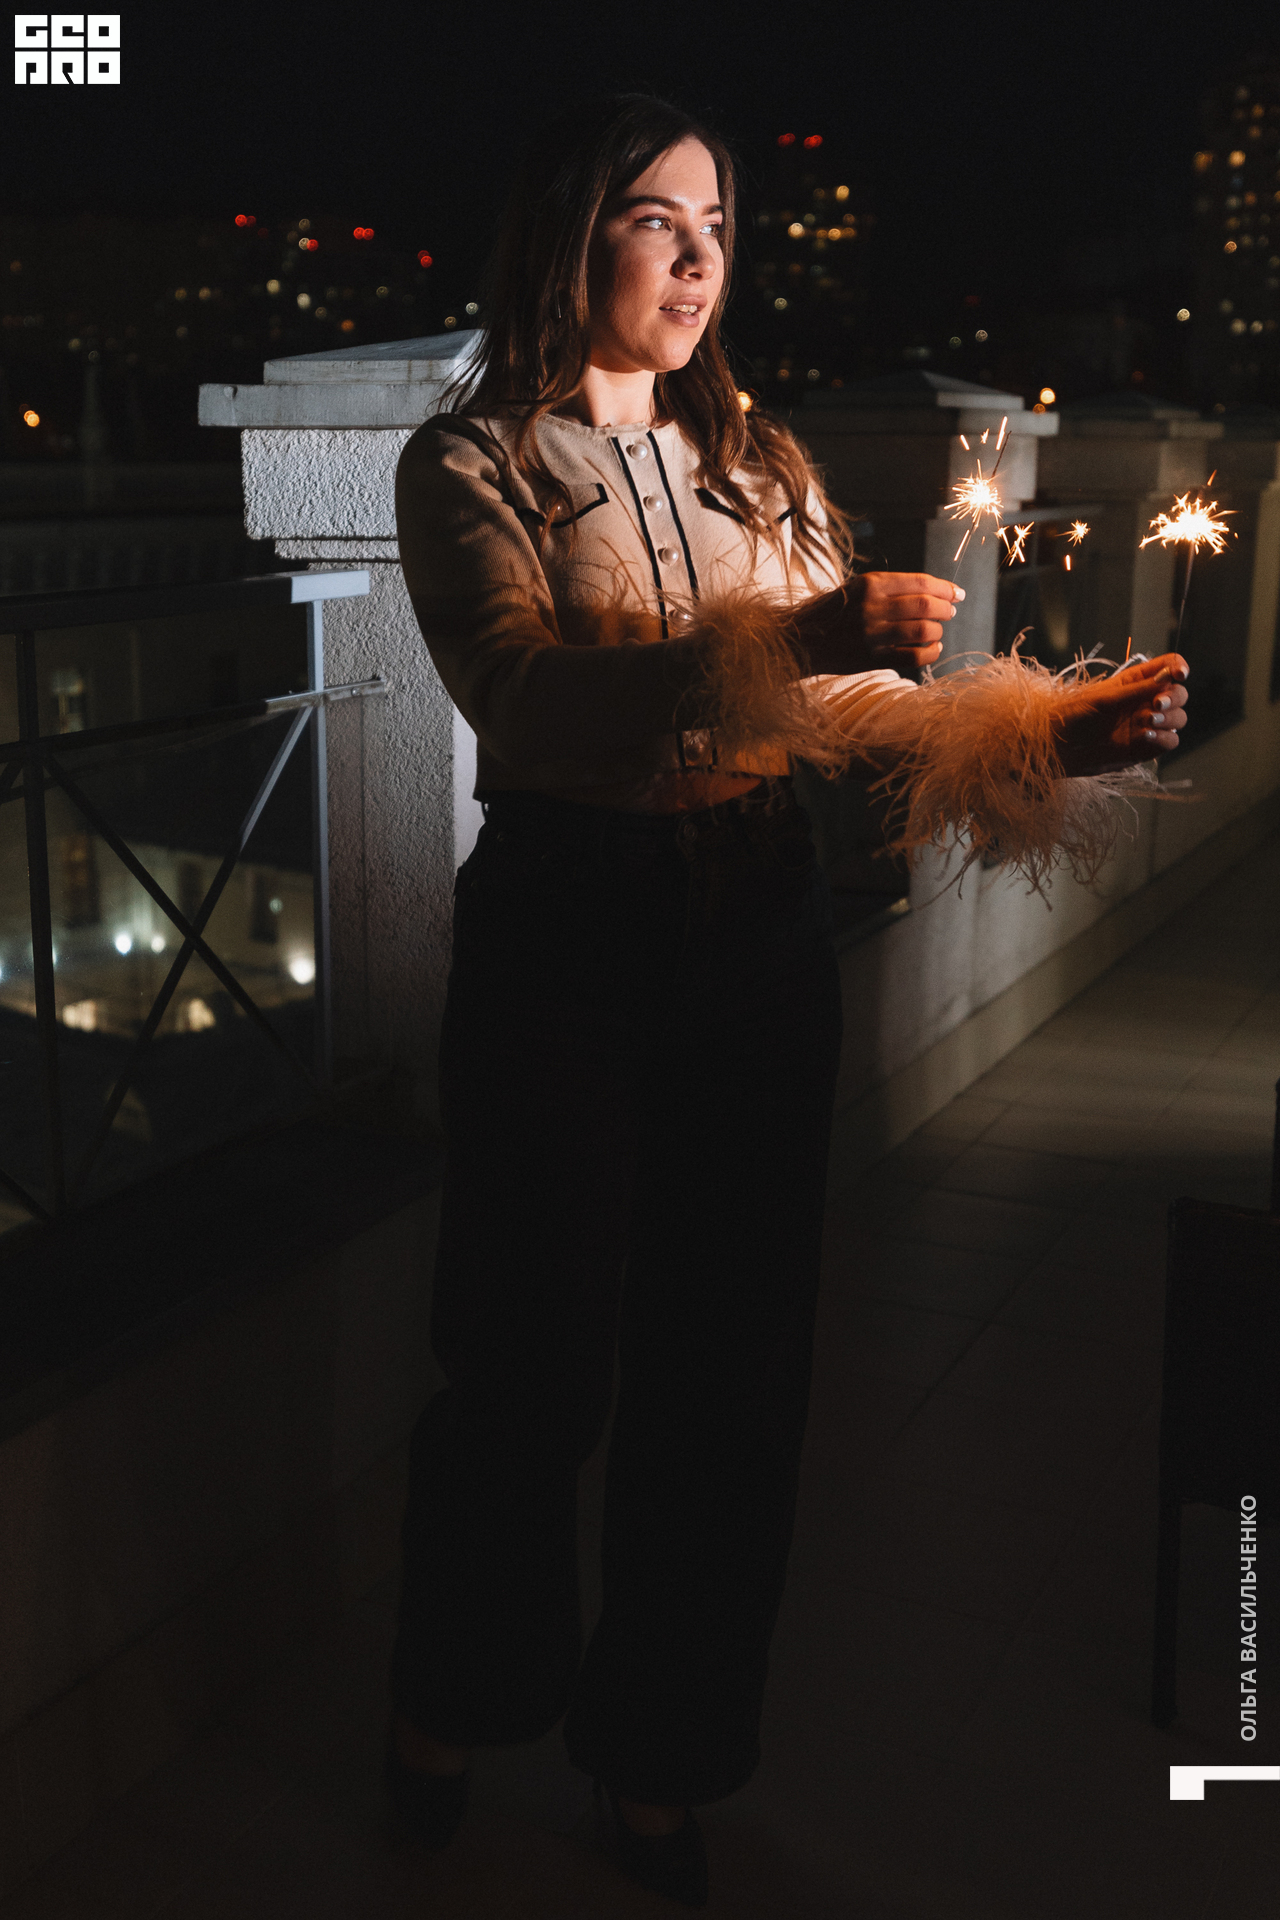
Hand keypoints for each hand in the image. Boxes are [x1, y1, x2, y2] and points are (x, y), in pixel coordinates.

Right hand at [795, 572, 963, 677]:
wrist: (799, 639)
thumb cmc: (832, 612)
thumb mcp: (857, 589)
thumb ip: (890, 589)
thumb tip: (932, 593)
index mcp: (869, 584)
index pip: (919, 582)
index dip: (945, 588)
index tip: (958, 593)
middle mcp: (871, 607)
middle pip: (925, 605)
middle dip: (945, 609)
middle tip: (950, 611)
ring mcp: (871, 634)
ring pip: (922, 630)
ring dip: (937, 630)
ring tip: (937, 630)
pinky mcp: (870, 658)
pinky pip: (912, 656)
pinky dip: (929, 652)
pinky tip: (933, 648)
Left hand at [1054, 654, 1189, 777]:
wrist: (1058, 747)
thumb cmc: (1073, 715)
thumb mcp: (1105, 698)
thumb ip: (1138, 689)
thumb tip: (1168, 678)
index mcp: (1136, 681)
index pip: (1169, 666)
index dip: (1179, 667)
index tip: (1180, 675)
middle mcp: (1145, 701)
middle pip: (1179, 694)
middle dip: (1174, 697)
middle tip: (1157, 704)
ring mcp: (1147, 724)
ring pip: (1178, 719)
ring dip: (1170, 719)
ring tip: (1146, 722)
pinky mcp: (1145, 747)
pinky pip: (1169, 742)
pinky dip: (1164, 738)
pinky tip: (1145, 736)